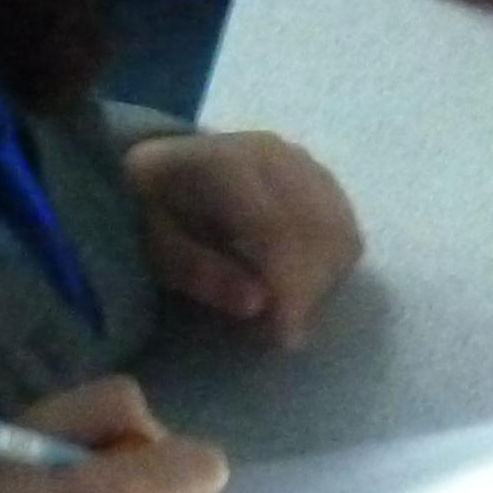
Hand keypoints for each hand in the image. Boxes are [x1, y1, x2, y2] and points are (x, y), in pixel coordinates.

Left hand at [126, 131, 363, 347]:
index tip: (285, 337)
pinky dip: (330, 267)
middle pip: (320, 229)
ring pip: (341, 232)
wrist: (160, 168)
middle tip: (281, 332)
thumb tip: (259, 304)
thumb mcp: (153, 244)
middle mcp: (274, 154)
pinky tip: (298, 286)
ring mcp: (301, 163)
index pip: (278, 226)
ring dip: (323, 281)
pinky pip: (344, 229)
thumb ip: (198, 272)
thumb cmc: (148, 211)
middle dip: (309, 290)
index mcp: (224, 162)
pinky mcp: (317, 178)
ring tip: (287, 311)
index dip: (290, 286)